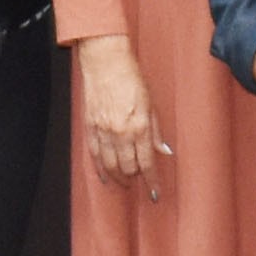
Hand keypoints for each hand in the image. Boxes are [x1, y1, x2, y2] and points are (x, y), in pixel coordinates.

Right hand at [78, 41, 167, 192]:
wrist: (105, 62)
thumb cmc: (131, 78)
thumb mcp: (152, 104)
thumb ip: (156, 131)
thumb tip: (164, 151)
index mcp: (140, 127)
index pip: (147, 162)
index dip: (152, 181)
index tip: (155, 193)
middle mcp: (121, 133)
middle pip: (128, 167)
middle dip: (136, 178)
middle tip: (140, 181)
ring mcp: (103, 131)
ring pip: (110, 165)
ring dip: (119, 177)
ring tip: (124, 183)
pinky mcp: (90, 127)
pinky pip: (95, 155)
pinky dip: (100, 169)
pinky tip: (105, 177)